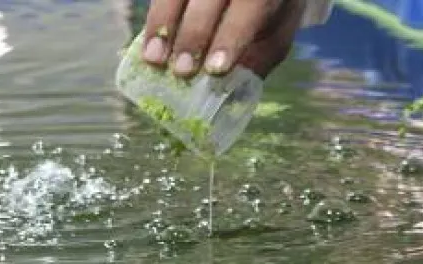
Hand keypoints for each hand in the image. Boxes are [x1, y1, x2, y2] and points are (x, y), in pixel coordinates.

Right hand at [140, 0, 306, 77]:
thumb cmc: (269, 9)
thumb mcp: (275, 34)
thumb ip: (256, 59)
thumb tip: (226, 94)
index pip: (249, 7)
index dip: (230, 38)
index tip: (214, 69)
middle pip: (208, 0)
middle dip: (193, 36)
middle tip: (181, 71)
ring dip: (162, 26)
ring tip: (153, 59)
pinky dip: (154, 20)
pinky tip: (147, 46)